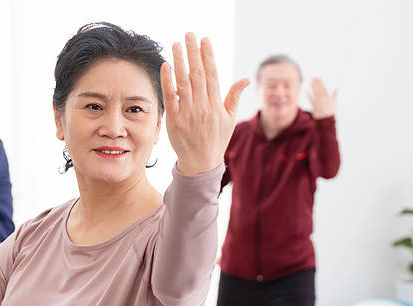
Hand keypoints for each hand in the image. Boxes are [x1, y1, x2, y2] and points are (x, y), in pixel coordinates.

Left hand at [161, 33, 249, 174]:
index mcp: (216, 106)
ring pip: (183, 82)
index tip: (205, 40)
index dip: (208, 56)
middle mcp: (202, 108)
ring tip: (176, 44)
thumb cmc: (216, 139)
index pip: (212, 75)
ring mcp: (187, 114)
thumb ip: (234, 97)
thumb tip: (246, 79)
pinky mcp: (173, 120)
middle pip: (197, 75)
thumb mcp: (229, 119)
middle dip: (193, 53)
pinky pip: (170, 97)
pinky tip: (166, 65)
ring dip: (179, 61)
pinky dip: (168, 81)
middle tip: (189, 35)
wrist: (201, 163)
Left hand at [307, 77, 336, 119]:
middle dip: (316, 83)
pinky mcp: (314, 107)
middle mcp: (323, 100)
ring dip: (313, 87)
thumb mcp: (335, 102)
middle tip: (314, 77)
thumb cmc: (331, 111)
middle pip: (319, 90)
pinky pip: (311, 100)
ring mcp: (318, 103)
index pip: (324, 88)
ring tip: (311, 82)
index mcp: (328, 98)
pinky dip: (309, 96)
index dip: (321, 83)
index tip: (319, 78)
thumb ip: (335, 94)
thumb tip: (338, 87)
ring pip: (315, 93)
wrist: (326, 121)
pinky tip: (306, 91)